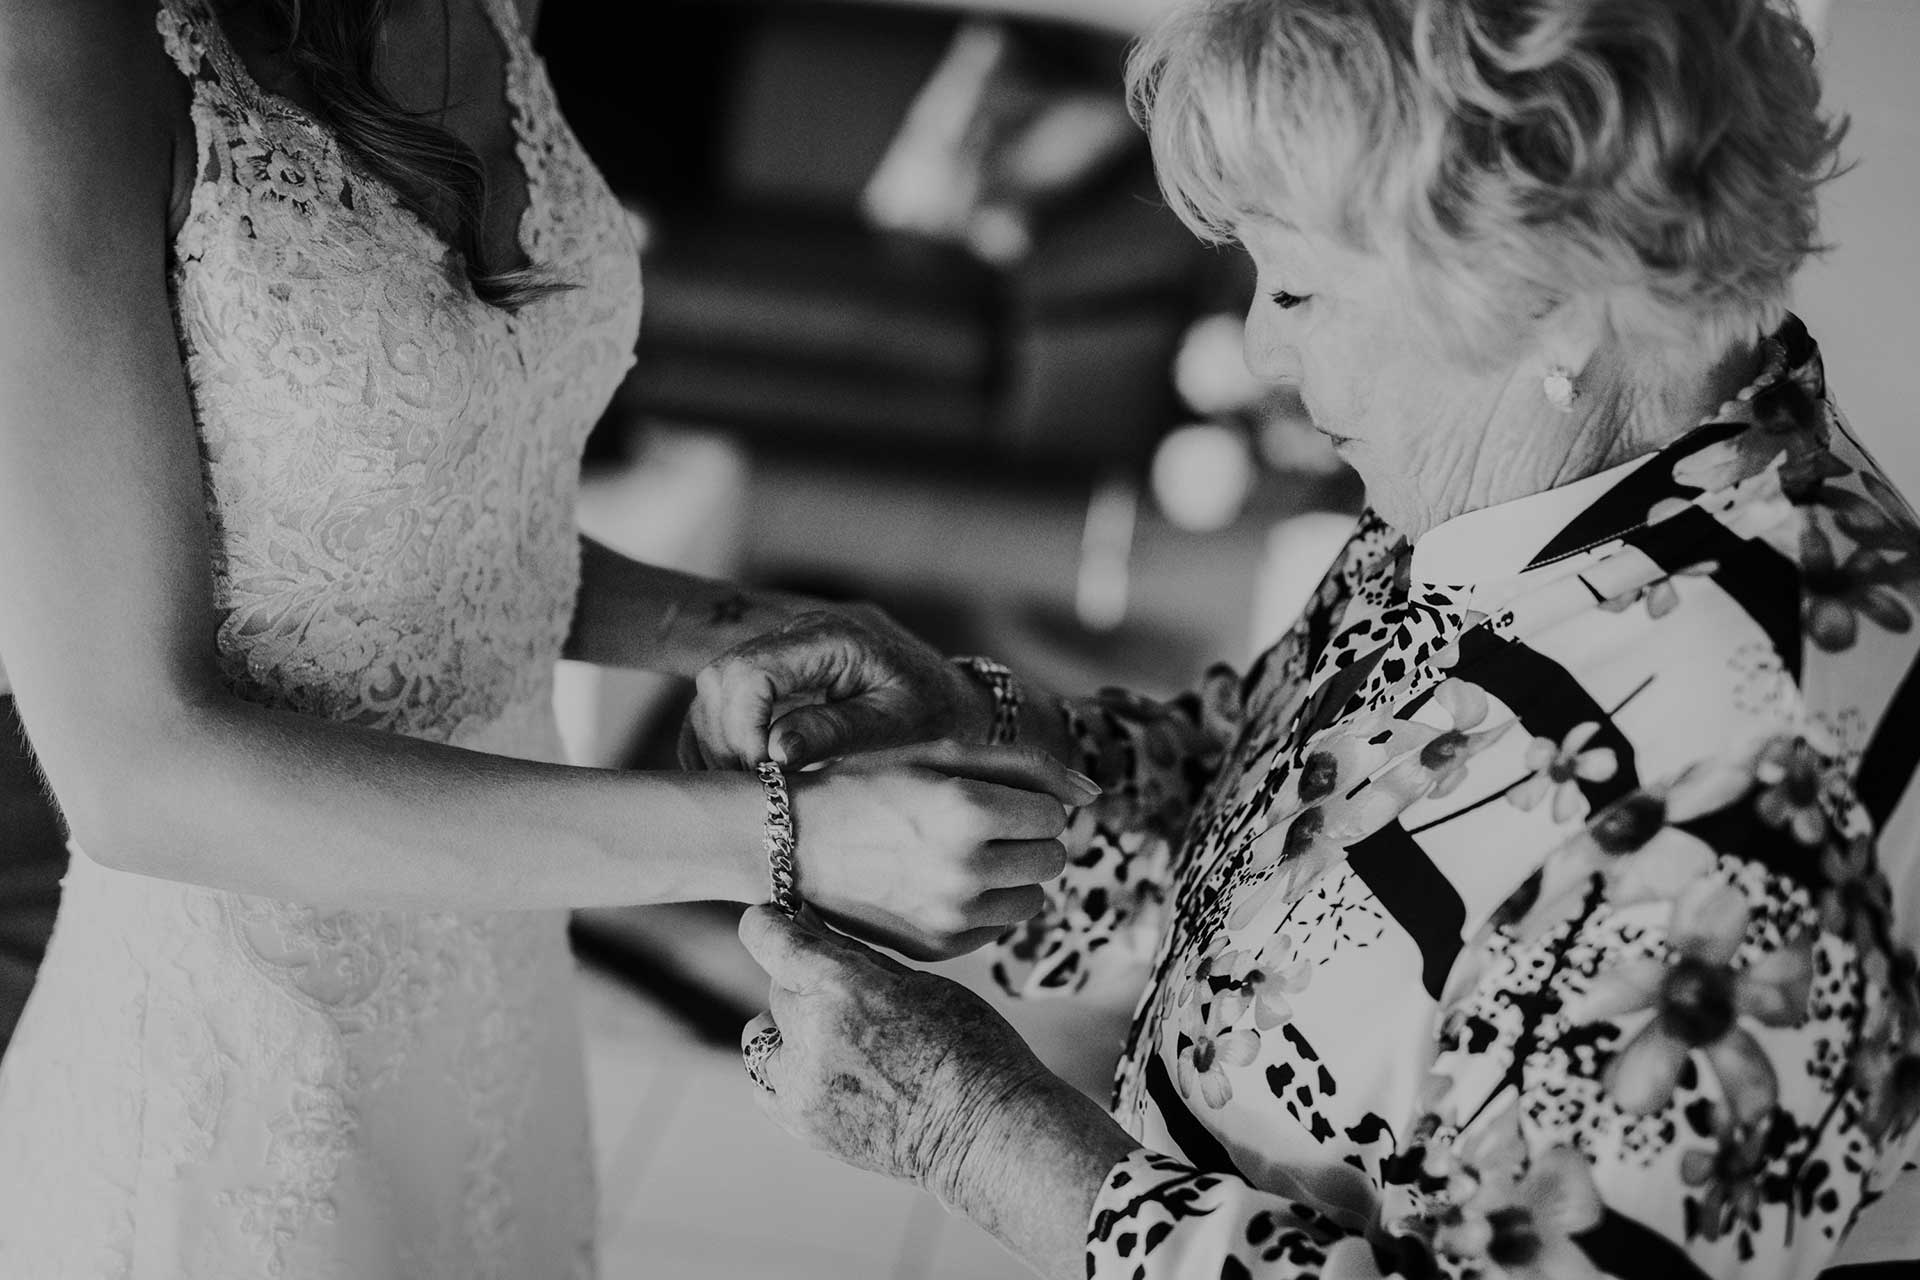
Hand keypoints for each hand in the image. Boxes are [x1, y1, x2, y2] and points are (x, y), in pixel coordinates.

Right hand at [679, 606, 989, 770]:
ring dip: (720, 742)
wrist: (956, 699)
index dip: (743, 729)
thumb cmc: (937, 716)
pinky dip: (722, 737)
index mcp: (832, 638)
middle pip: (721, 678)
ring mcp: (784, 649)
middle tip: (757, 789)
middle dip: (727, 740)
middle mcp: (800, 633)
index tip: (768, 774)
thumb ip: (837, 733)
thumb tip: (774, 750)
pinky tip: (746, 773)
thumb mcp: (899, 729)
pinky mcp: (778, 671)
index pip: (750, 672)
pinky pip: (724, 698)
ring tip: (754, 786)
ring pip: (714, 688)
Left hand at [737, 905, 1062, 1203]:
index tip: (773, 920)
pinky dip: (785, 1071)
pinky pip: (765, 1083)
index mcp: (843, 985)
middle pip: (778, 985)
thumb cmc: (970, 1045)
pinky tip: (827, 1071)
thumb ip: (856, 957)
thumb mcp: (919, 982)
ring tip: (837, 1038)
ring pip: (762, 1034)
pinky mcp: (802, 1123)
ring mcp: (801, 1084)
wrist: (986, 1131)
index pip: (770, 937)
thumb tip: (811, 924)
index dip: (768, 924)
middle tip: (847, 994)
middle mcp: (811, 1032)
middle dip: (804, 980)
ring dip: (789, 1027)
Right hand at [788, 739, 1095, 959]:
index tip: (987, 798)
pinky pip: (998, 926)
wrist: (794, 842)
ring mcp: (952, 916)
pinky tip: (938, 884)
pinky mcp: (941, 948)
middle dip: (1026, 838)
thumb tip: (1096, 794)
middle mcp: (965, 869)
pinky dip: (982, 905)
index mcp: (967, 809)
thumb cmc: (873, 785)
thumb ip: (1028, 767)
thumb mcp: (944, 756)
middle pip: (1052, 859)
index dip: (1027, 803)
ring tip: (959, 855)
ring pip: (1033, 899)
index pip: (1055, 815)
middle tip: (977, 825)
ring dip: (1011, 875)